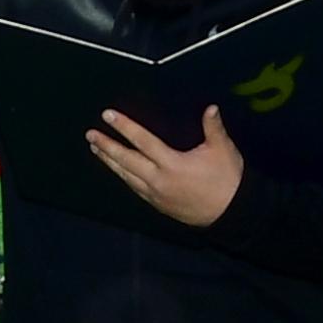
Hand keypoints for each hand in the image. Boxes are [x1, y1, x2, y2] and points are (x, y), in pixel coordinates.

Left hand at [89, 104, 243, 226]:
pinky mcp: (158, 204)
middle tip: (91, 135)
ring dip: (110, 162)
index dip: (124, 127)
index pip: (142, 141)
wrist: (231, 214)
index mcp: (172, 164)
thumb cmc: (228, 180)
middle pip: (126, 160)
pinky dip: (122, 177)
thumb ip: (213, 128)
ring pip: (126, 176)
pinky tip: (116, 170)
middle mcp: (159, 180)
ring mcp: (156, 194)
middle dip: (107, 146)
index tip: (108, 116)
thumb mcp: (223, 150)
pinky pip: (134, 188)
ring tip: (96, 149)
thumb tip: (210, 108)